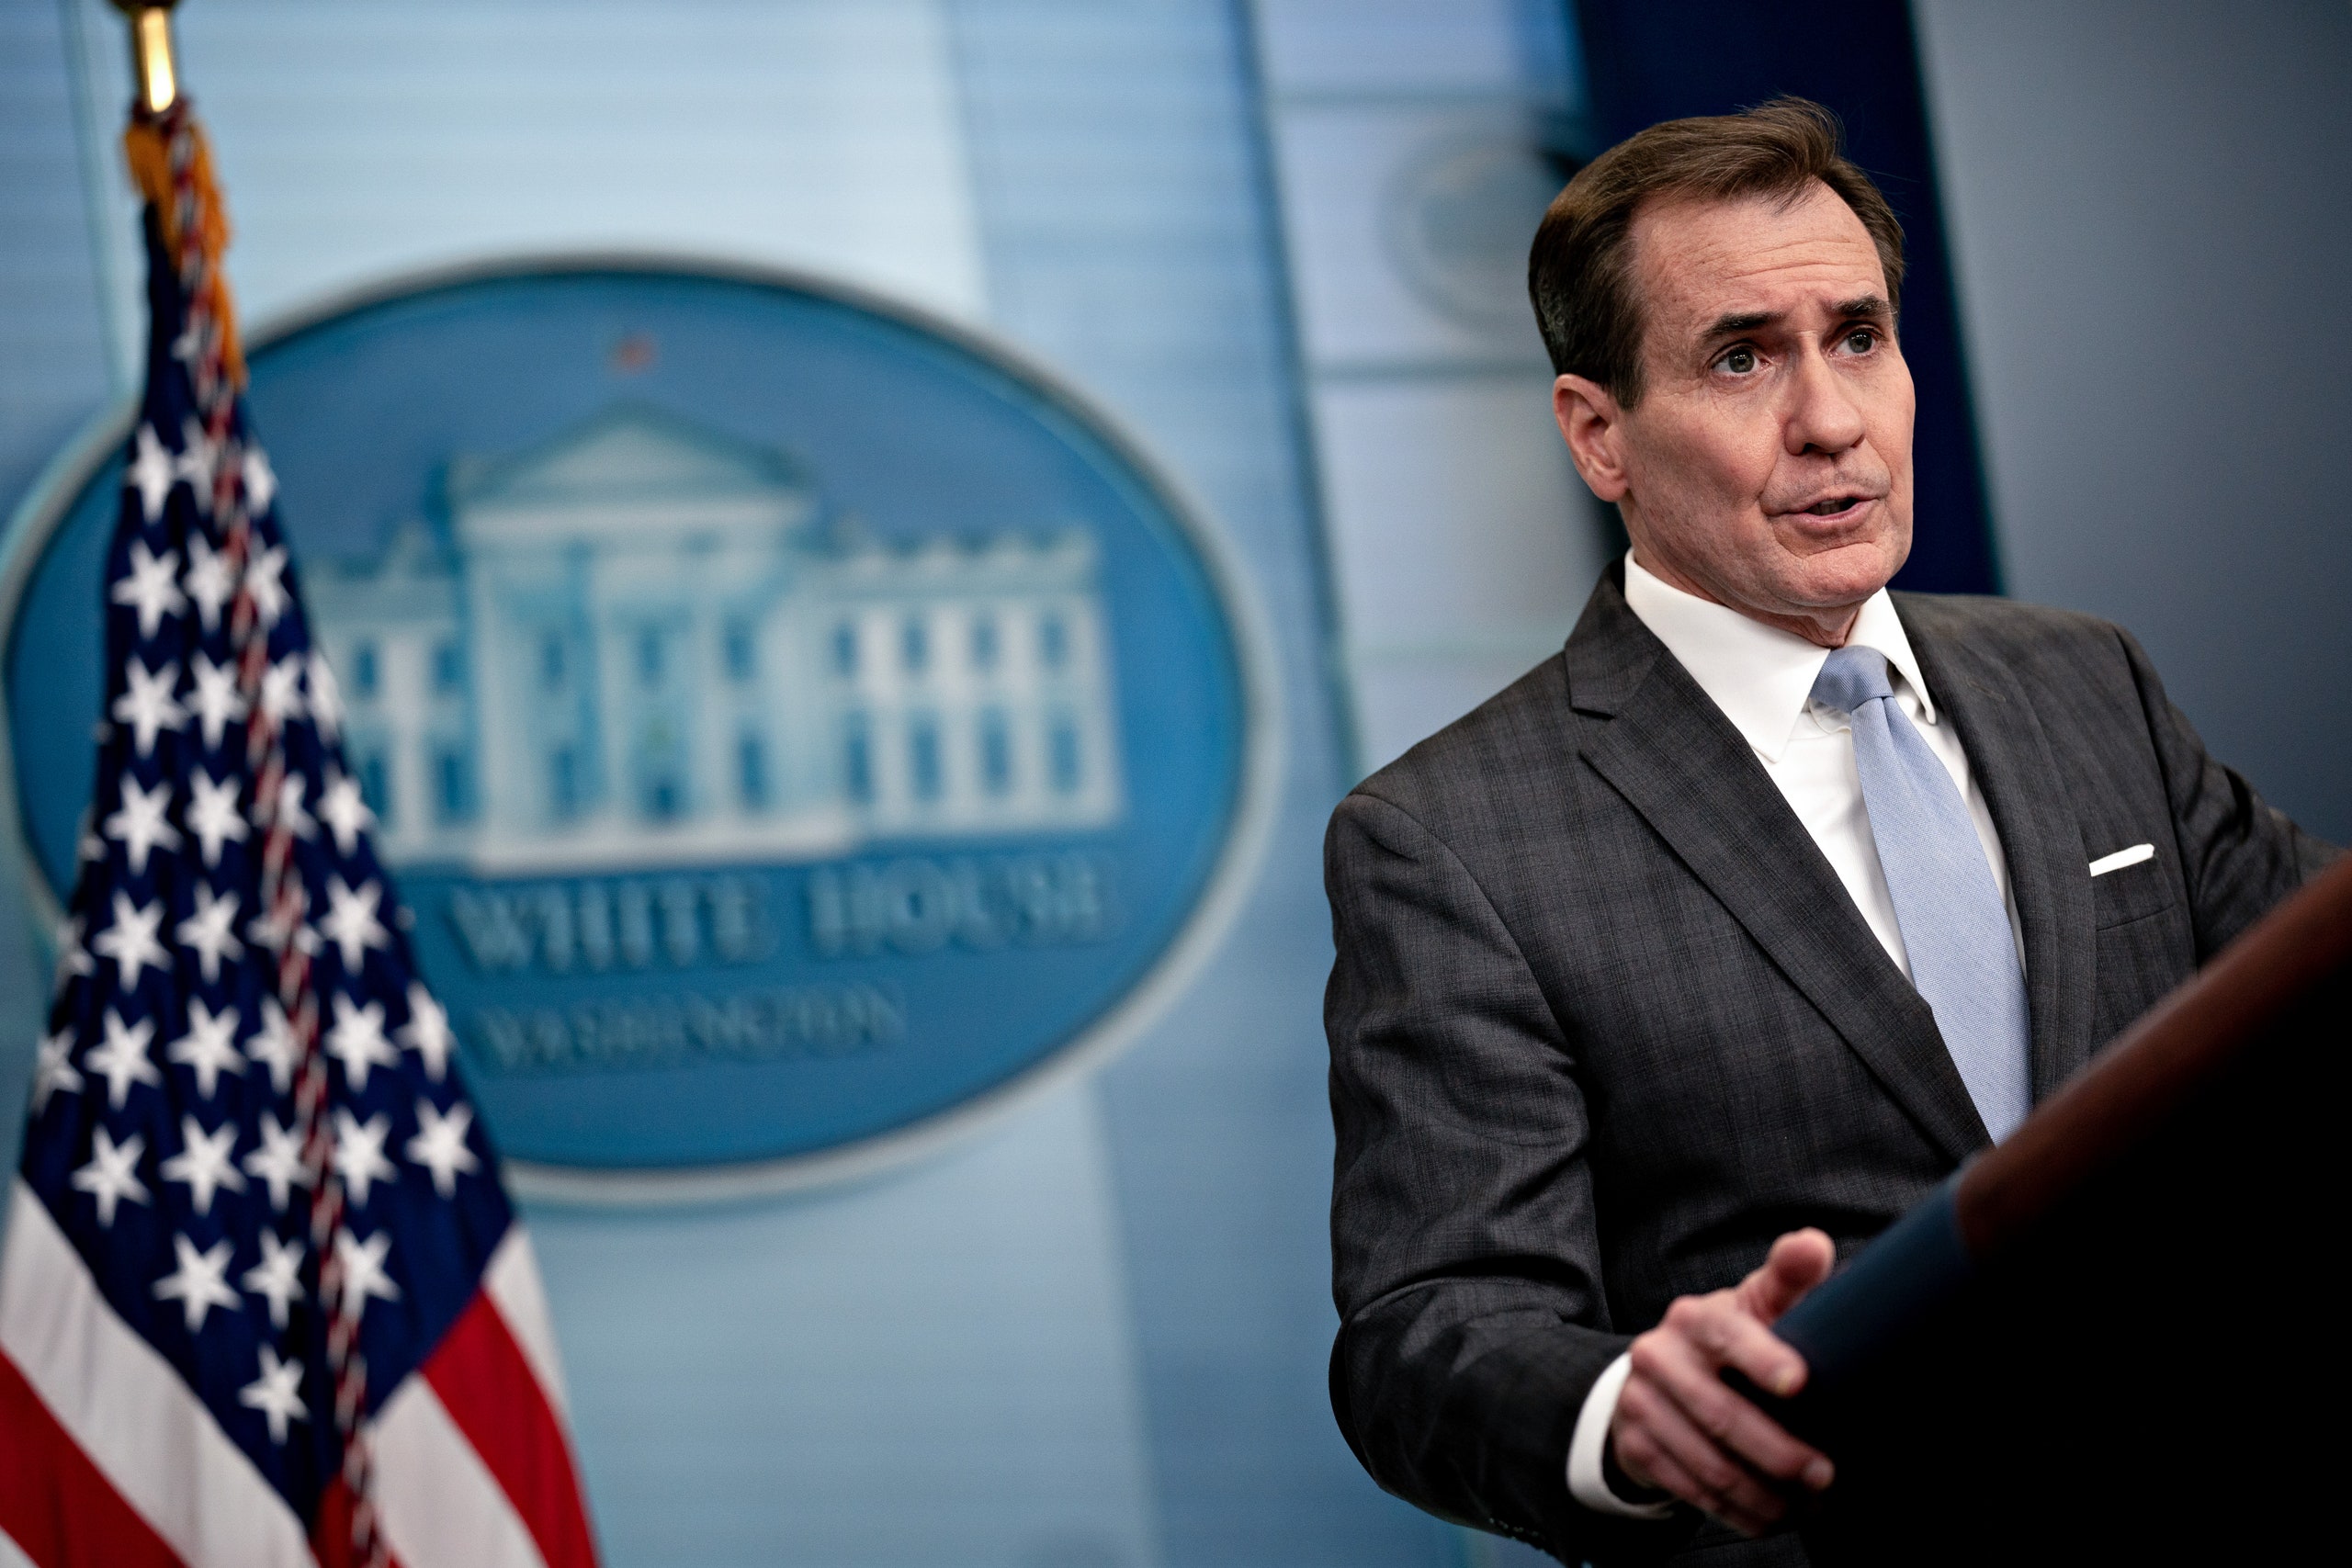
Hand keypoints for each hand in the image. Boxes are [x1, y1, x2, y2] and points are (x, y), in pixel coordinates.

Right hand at [1608, 1228, 1837, 1535]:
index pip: (1727, 1335)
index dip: (1762, 1358)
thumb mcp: (1757, 1305)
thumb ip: (1789, 1276)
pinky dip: (1736, 1512)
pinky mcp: (1637, 1446)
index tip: (1800, 1384)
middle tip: (1825, 1475)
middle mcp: (1657, 1356)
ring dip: (1763, 1494)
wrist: (1659, 1378)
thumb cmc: (1732, 1339)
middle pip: (1721, 1414)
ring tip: (1806, 1507)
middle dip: (1779, 1452)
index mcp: (1693, 1318)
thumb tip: (1813, 1244)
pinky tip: (1769, 1518)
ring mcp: (1641, 1403)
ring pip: (1707, 1462)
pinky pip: (1690, 1489)